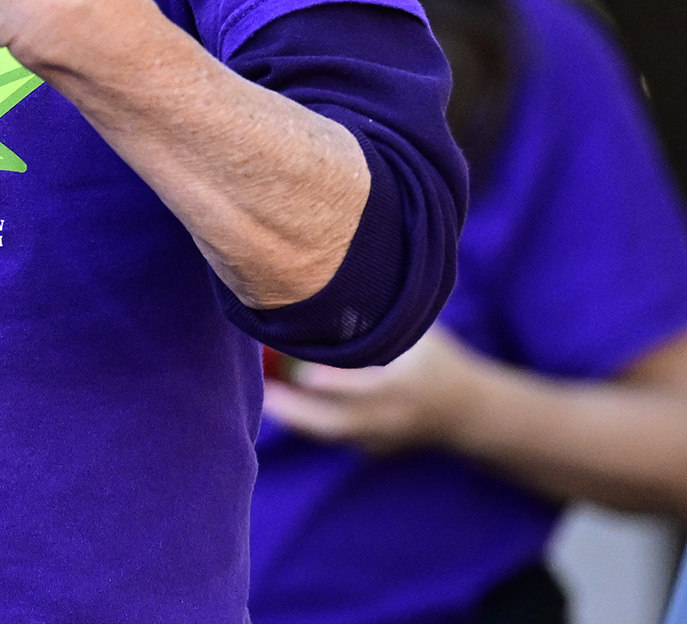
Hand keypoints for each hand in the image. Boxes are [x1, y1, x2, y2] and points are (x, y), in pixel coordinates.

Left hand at [263, 325, 482, 453]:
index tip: (304, 374)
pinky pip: (338, 437)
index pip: (370, 388)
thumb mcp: (421, 335)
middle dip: (301, 412)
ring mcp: (385, 438)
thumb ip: (386, 320)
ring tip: (265, 397)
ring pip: (335, 434)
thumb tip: (340, 289)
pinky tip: (283, 406)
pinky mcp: (375, 448)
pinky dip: (310, 424)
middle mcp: (395, 417)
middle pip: (343, 423)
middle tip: (266, 394)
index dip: (337, 384)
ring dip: (298, 419)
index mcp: (409, 385)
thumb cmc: (437, 360)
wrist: (470, 414)